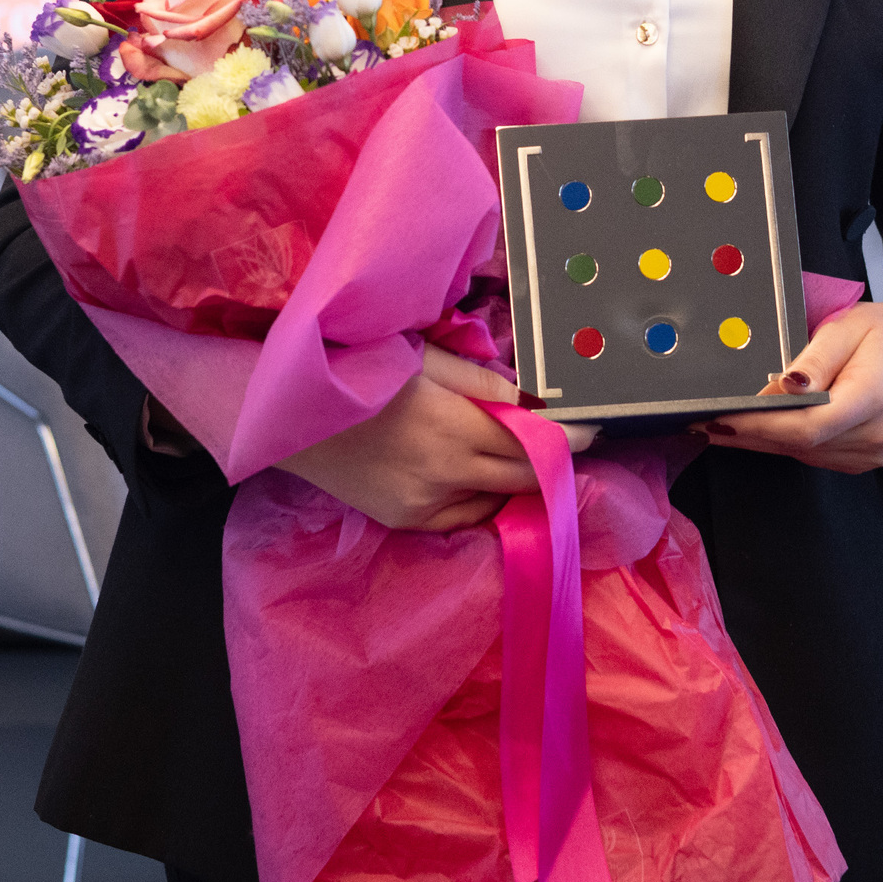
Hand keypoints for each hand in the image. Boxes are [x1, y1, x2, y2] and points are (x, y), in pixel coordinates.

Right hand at [275, 345, 596, 531]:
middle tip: (568, 444)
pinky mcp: (404, 521)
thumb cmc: (355, 370)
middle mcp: (444, 476)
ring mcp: (423, 506)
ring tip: (518, 456)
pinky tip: (474, 476)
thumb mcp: (423, 360)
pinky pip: (461, 516)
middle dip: (549, 462)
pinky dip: (477, 498)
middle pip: (522, 478)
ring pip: (494, 502)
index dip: (567, 437)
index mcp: (453, 428)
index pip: (533, 442)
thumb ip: (482, 384)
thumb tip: (532, 401)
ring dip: (511, 481)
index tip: (593, 429)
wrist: (289, 413)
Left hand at [694, 301, 882, 474]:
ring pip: (802, 453)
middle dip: (748, 434)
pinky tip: (757, 430)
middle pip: (799, 444)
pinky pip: (812, 455)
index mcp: (873, 398)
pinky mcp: (862, 460)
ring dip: (760, 441)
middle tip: (702, 423)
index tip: (721, 418)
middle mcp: (875, 435)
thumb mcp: (846, 328)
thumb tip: (780, 387)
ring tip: (720, 425)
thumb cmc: (881, 333)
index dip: (760, 426)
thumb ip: (813, 361)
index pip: (807, 425)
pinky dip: (782, 443)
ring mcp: (872, 453)